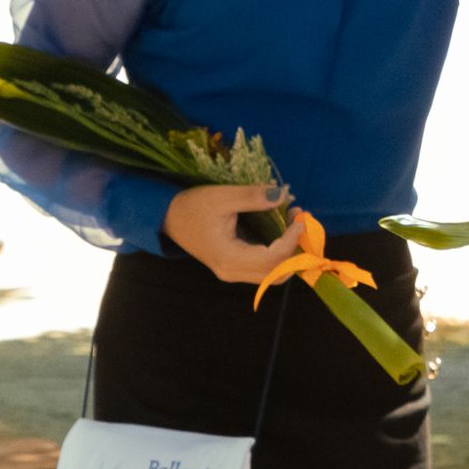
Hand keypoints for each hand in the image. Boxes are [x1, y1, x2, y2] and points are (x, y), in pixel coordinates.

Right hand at [160, 184, 301, 284]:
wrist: (168, 217)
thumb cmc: (192, 207)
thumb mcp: (221, 197)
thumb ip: (252, 197)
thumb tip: (283, 194)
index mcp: (228, 259)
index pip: (272, 259)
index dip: (292, 239)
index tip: (300, 217)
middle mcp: (233, 271)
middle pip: (277, 273)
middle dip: (296, 248)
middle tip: (300, 219)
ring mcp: (234, 271)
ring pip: (274, 273)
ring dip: (290, 249)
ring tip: (293, 219)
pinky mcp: (236, 265)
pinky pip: (266, 266)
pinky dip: (281, 250)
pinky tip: (284, 226)